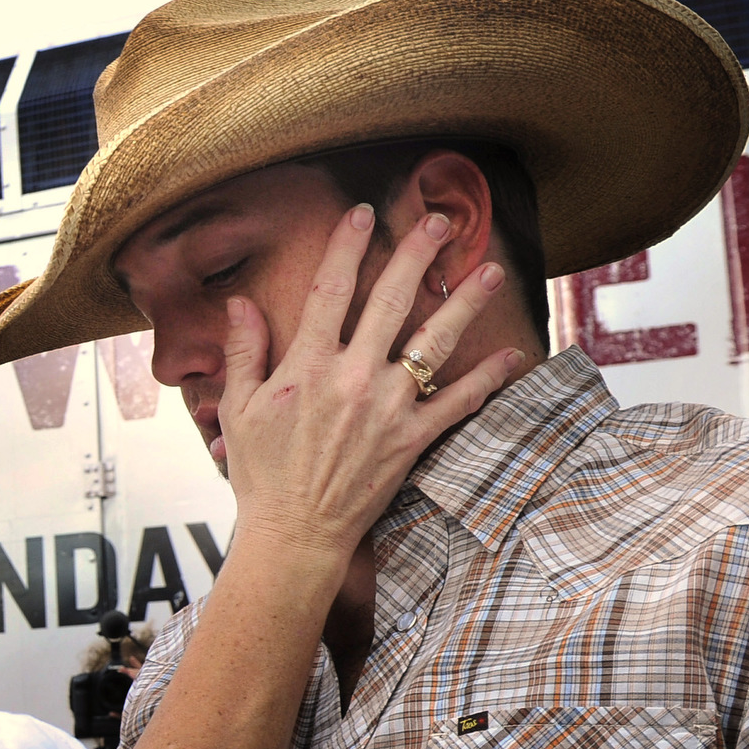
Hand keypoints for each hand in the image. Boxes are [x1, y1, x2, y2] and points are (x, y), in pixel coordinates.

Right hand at [216, 206, 518, 567]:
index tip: (361, 214)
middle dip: (416, 255)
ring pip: (434, 342)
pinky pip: (458, 402)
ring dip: (465, 303)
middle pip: (391, 301)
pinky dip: (486, 378)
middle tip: (439, 223)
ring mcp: (387, 408)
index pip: (329, 290)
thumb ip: (243, 352)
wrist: (293, 533)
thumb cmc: (260, 473)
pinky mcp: (412, 439)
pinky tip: (510, 354)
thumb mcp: (237, 409)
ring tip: (489, 271)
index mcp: (307, 366)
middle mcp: (351, 378)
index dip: (346, 246)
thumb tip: (241, 304)